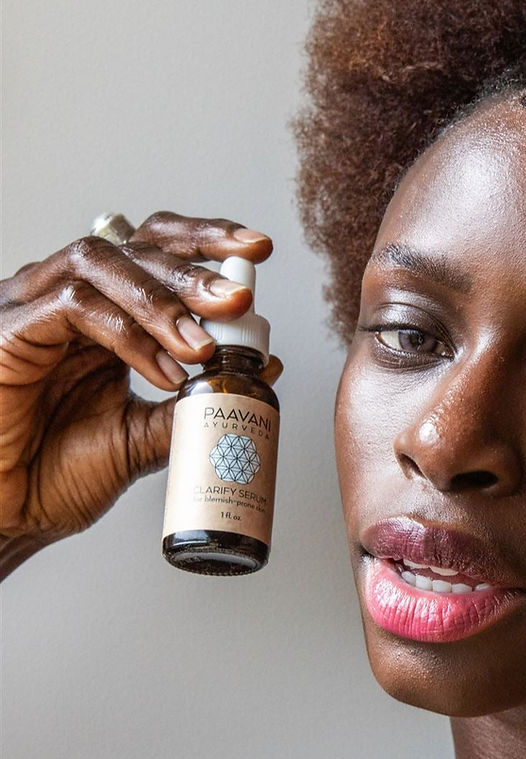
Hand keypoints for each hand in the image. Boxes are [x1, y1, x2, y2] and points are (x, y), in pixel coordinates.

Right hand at [0, 212, 280, 572]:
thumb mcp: (147, 435)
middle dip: (195, 269)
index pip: (154, 251)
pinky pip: (73, 307)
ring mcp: (31, 310)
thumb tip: (266, 366)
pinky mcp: (8, 332)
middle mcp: (66, 301)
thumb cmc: (56, 476)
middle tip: (238, 299)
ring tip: (202, 348)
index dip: (205, 241)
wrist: (9, 517)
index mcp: (103, 317)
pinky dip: (128, 334)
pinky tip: (162, 369)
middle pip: (133, 248)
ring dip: (163, 302)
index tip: (259, 250)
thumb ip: (199, 399)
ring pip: (102, 264)